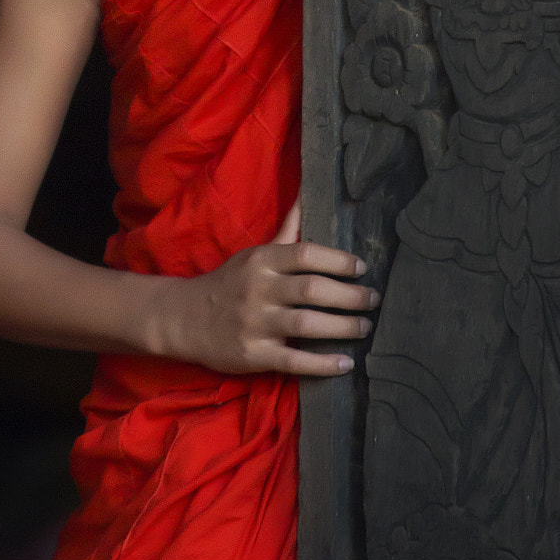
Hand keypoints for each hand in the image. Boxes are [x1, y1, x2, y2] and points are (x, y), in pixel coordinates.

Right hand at [149, 200, 378, 376]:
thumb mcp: (254, 253)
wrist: (185, 319)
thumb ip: (286, 231)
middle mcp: (259, 290)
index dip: (338, 260)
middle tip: (374, 300)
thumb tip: (306, 195)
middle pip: (311, 289)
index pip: (305, 254)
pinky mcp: (254, 355)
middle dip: (349, 296)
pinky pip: (295, 361)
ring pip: (307, 325)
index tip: (362, 268)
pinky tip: (346, 362)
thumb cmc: (230, 283)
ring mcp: (256, 323)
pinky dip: (323, 364)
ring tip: (365, 327)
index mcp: (261, 261)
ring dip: (342, 327)